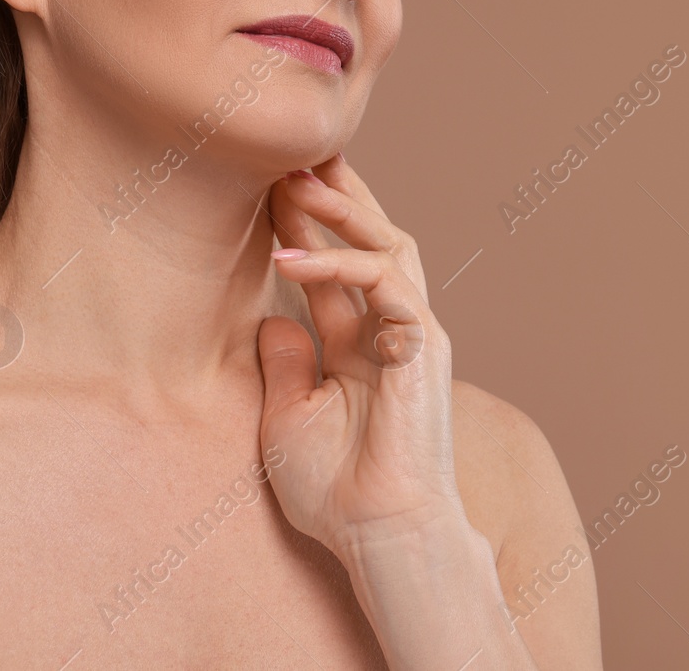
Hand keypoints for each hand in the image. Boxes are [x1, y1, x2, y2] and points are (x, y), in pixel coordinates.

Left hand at [255, 153, 464, 555]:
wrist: (380, 533)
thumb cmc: (339, 490)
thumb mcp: (288, 415)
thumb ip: (286, 362)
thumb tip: (271, 316)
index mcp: (362, 346)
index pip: (336, 267)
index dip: (304, 227)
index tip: (266, 188)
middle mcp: (391, 330)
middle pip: (372, 240)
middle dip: (337, 195)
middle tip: (297, 154)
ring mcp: (412, 332)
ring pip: (388, 244)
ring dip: (343, 208)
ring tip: (296, 177)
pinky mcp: (422, 342)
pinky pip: (384, 280)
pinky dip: (338, 261)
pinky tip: (288, 254)